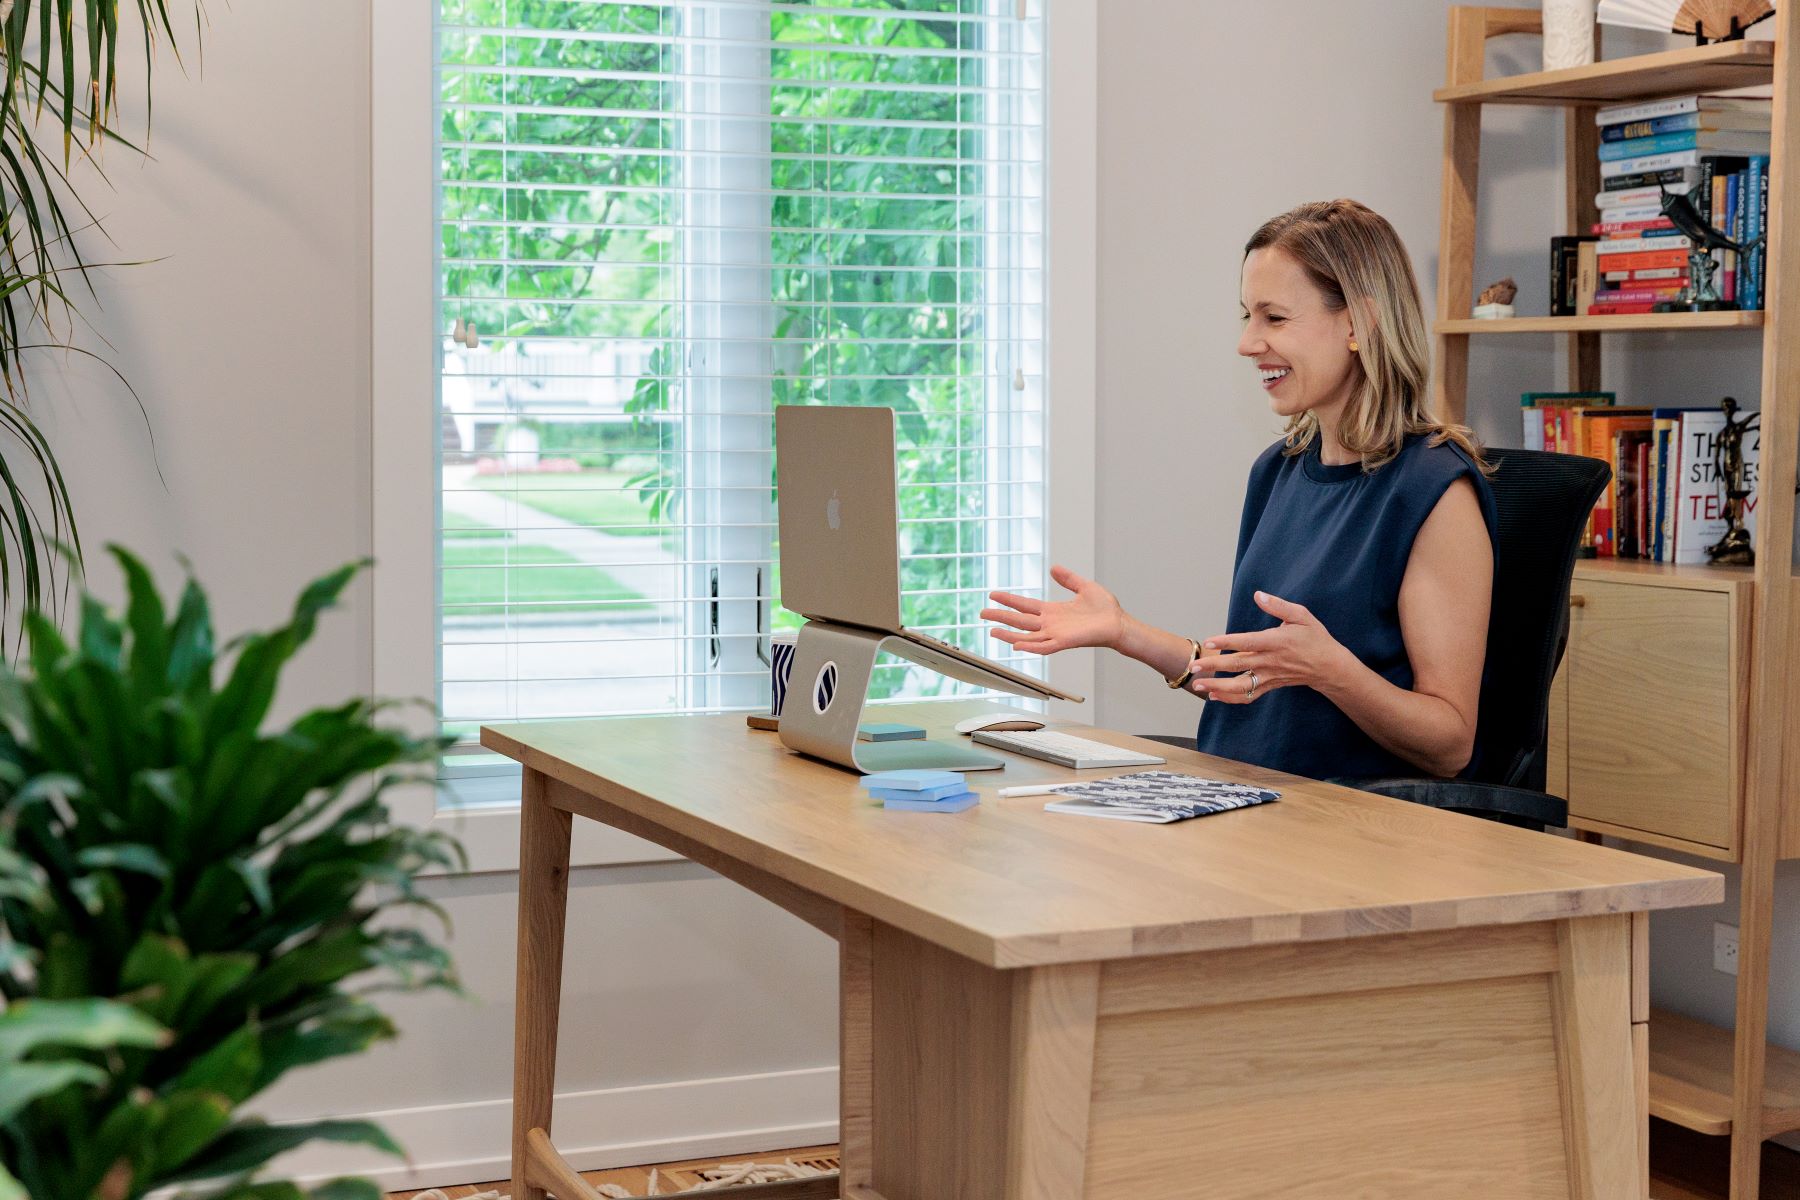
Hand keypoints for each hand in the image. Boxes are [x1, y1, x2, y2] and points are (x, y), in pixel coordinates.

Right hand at [982, 564, 1123, 654]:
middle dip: (1001, 617)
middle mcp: (1050, 624)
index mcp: (1053, 611)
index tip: (993, 595)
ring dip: (1009, 634)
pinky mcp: (1064, 642)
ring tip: (992, 630)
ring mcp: (1055, 634)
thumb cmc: (1105, 609)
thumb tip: (1053, 568)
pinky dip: (1030, 646)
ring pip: (1026, 636)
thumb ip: (1068, 579)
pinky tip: (1017, 645)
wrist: (1118, 623)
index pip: (1025, 605)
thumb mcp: (1084, 587)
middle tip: (982, 613)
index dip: (1009, 600)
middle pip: (1020, 620)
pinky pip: (1043, 646)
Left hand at [1185, 591, 1351, 703]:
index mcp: (1276, 642)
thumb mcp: (1302, 616)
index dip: (1228, 642)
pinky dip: (1231, 698)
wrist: (1329, 667)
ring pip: (1241, 685)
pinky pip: (1249, 695)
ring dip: (1218, 686)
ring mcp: (1269, 676)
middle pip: (1238, 665)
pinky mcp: (1270, 686)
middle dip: (1213, 666)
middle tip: (1193, 666)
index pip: (1248, 642)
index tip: (1209, 641)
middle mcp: (1270, 661)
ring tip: (1198, 684)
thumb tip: (1258, 595)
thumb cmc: (1315, 638)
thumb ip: (1279, 606)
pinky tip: (1214, 695)